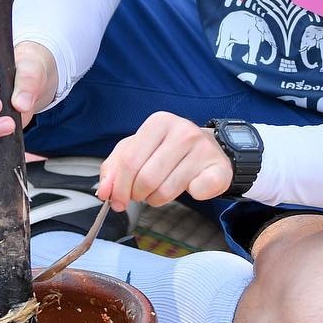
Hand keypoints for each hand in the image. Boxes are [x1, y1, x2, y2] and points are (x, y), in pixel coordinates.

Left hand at [98, 112, 232, 210]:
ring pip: (166, 191)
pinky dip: (191, 196)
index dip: (118, 187)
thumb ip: (113, 169)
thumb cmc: (167, 150)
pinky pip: (197, 193)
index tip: (117, 200)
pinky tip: (191, 186)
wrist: (209, 149)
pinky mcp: (219, 167)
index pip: (128, 161)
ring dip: (157, 199)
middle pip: (145, 178)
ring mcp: (203, 148)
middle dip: (137, 195)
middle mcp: (184, 131)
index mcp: (159, 122)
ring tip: (162, 190)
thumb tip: (103, 192)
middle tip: (141, 194)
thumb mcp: (137, 150)